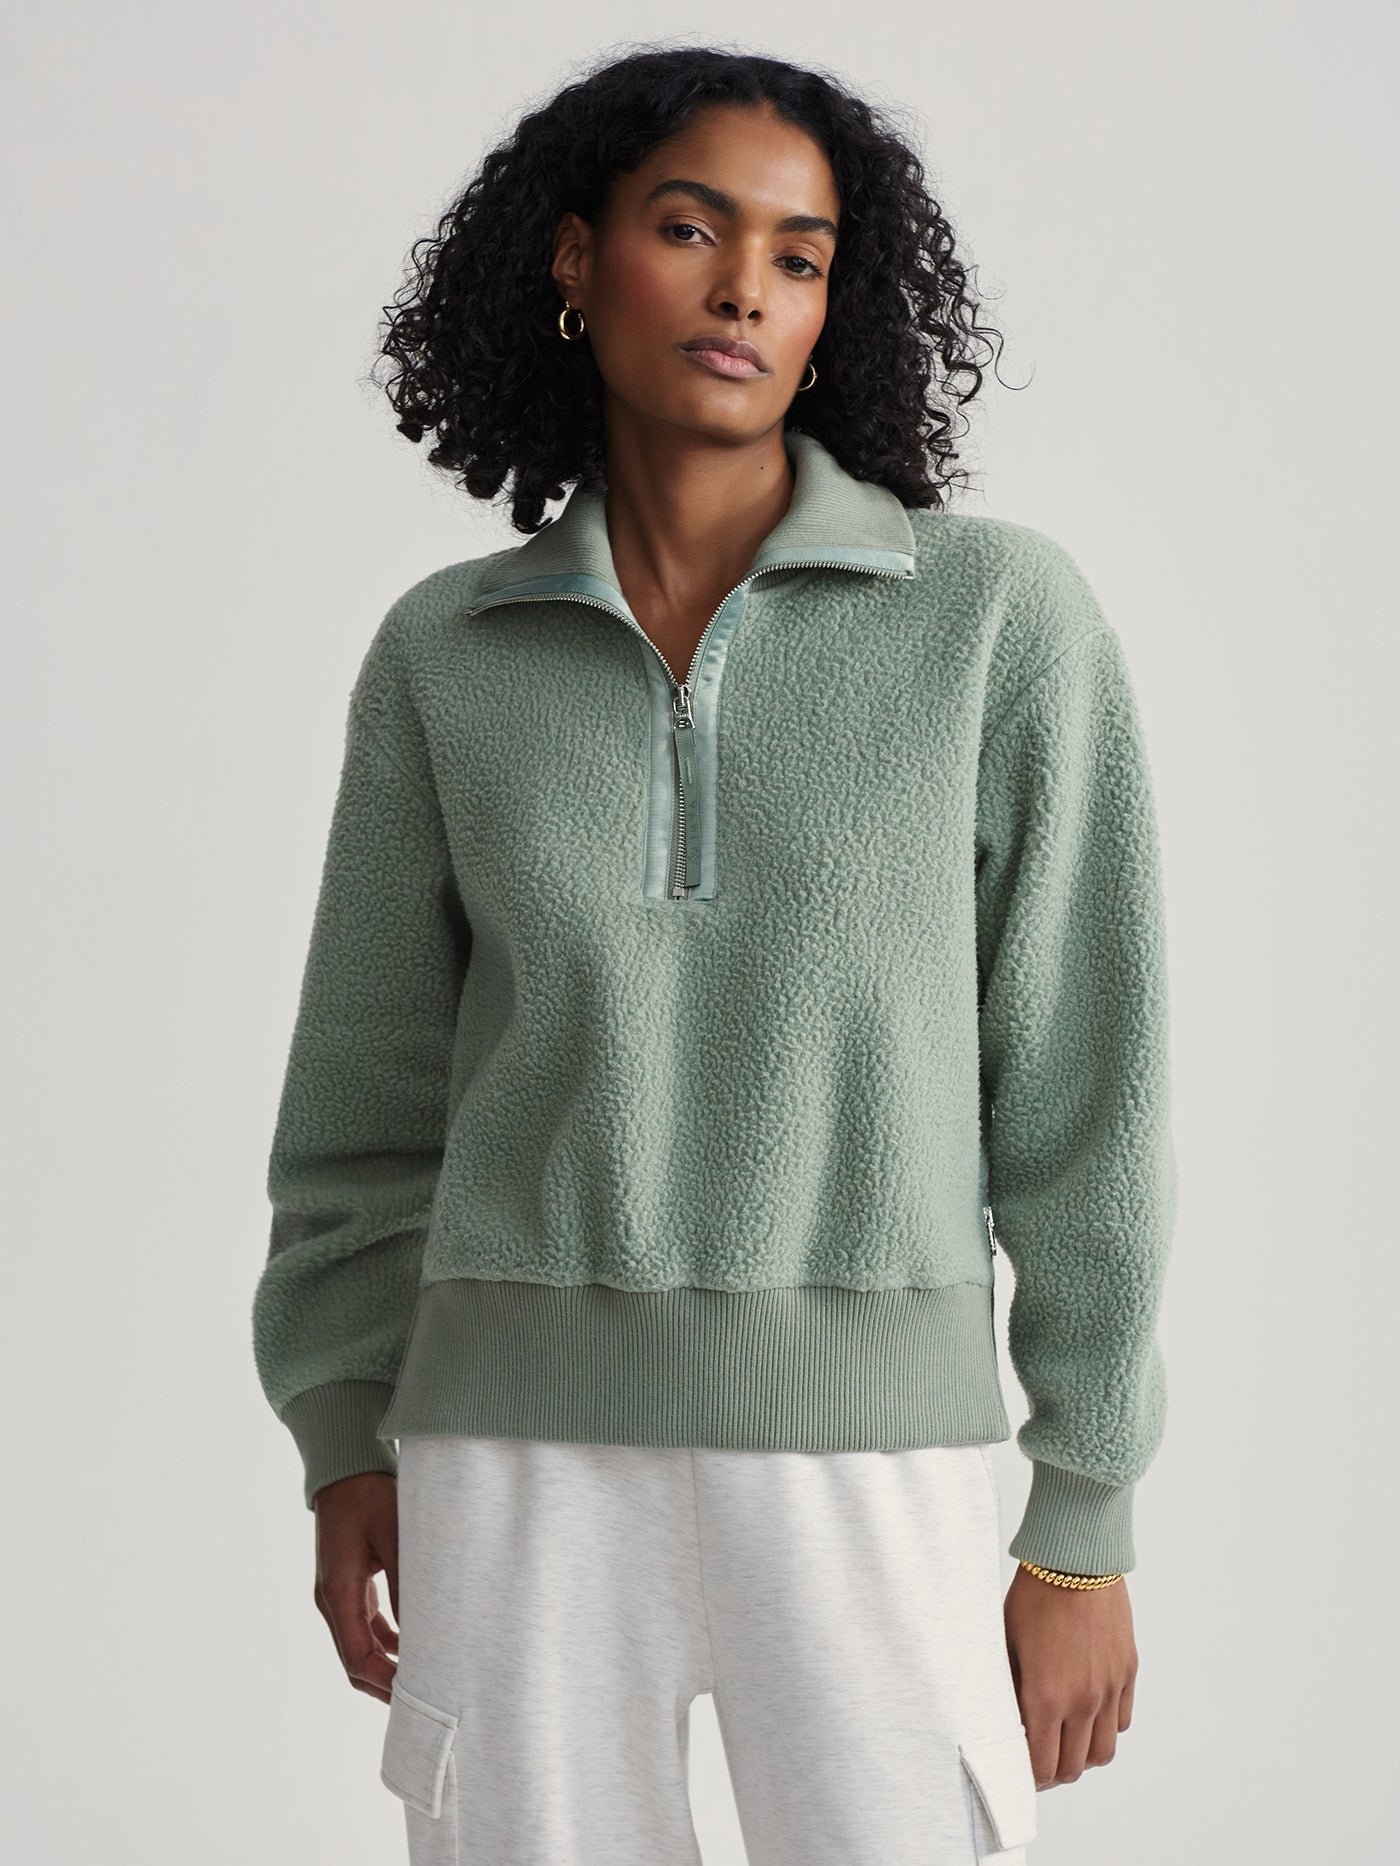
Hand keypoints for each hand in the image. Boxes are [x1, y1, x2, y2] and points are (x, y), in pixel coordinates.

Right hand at [312, 1471, 400, 1702]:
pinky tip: (413, 1646)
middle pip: (354, 1662)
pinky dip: (385, 1642)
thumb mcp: (394, 1532)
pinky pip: (364, 1626)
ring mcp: (338, 1594)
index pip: (357, 1658)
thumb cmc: (368, 1495)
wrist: (345, 1469)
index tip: (414, 1696)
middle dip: (385, 1685)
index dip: (384, 1683)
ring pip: (359, 1647)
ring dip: (385, 1666)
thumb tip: (423, 1628)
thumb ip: (406, 1580)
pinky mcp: (348, 1584)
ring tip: (423, 1678)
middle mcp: (332, 1600)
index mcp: (338, 1592)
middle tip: (423, 1701)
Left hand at [1003, 1562, 1136, 1787]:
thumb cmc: (1033, 1596)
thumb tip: (1010, 1722)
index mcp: (1045, 1696)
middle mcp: (1082, 1700)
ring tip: (1065, 1742)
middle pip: (1073, 1768)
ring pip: (1102, 1752)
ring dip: (1082, 1756)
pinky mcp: (1128, 1672)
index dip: (1029, 1777)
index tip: (1020, 1771)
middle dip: (1054, 1772)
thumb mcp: (1007, 1644)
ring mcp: (1109, 1688)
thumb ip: (1010, 1690)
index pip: (1041, 1766)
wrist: (1076, 1559)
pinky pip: (1122, 1721)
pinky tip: (1088, 1714)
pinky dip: (1106, 1728)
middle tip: (1040, 1762)